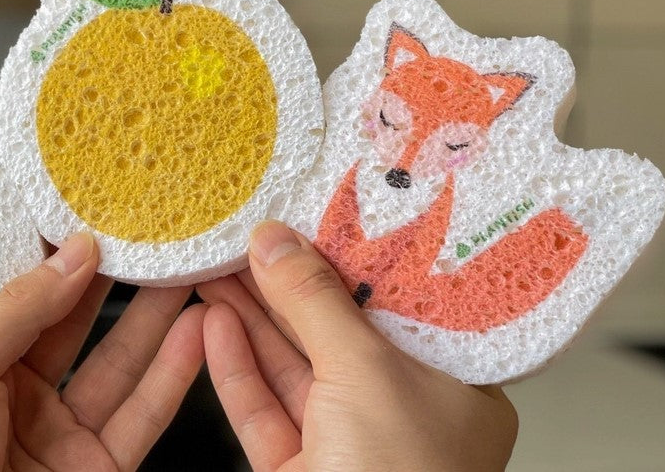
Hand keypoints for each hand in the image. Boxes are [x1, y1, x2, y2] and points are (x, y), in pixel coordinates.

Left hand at [0, 233, 205, 471]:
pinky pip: (143, 415)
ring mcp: (64, 436)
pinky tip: (198, 332)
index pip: (30, 300)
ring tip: (192, 268)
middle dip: (121, 281)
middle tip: (159, 235)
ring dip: (160, 319)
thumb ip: (18, 310)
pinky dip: (174, 373)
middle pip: (82, 327)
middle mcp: (21, 396)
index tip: (106, 217)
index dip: (68, 261)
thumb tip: (77, 253)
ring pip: (122, 366)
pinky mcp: (101, 470)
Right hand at [197, 222, 516, 471]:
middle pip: (335, 330)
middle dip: (286, 282)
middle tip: (247, 236)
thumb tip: (277, 243)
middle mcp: (402, 414)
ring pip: (292, 366)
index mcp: (451, 387)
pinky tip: (213, 325)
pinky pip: (264, 408)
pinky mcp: (300, 470)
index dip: (348, 257)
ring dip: (251, 316)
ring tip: (217, 266)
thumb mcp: (367, 374)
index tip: (308, 218)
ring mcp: (347, 445)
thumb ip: (316, 303)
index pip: (395, 304)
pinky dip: (236, 366)